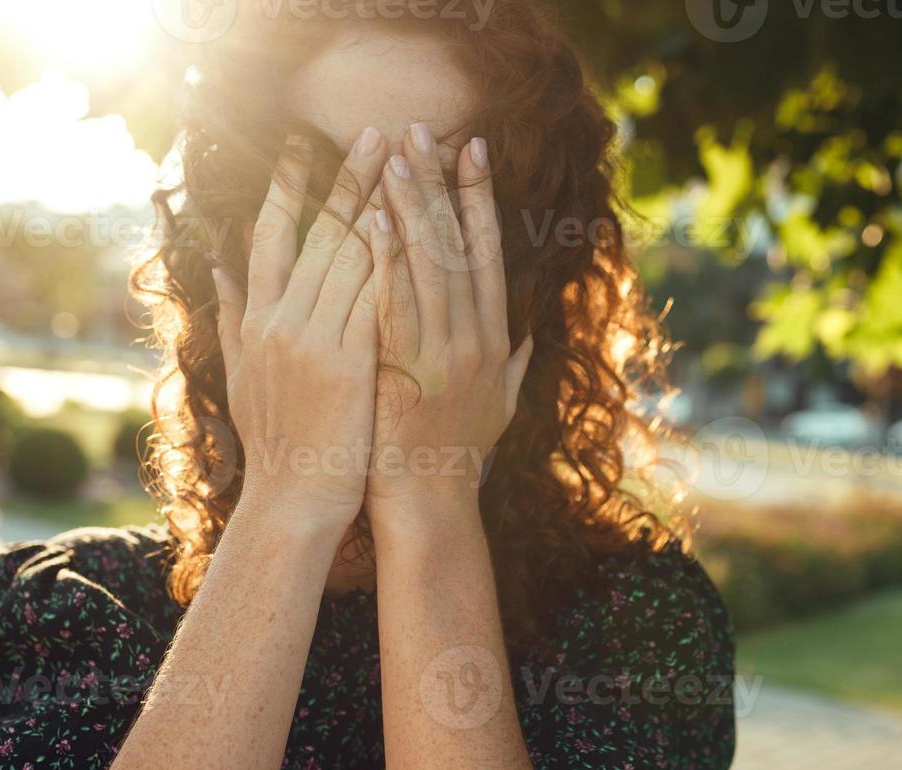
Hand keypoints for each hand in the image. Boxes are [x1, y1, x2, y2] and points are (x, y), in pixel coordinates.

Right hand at [213, 129, 389, 531]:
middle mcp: (281, 322)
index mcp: (258, 320)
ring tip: (406, 164)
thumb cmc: (275, 441)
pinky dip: (392, 261)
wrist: (293, 501)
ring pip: (351, 258)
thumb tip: (217, 262)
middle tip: (377, 131)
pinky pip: (374, 300)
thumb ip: (232, 314)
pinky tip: (414, 227)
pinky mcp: (348, 366)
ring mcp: (313, 342)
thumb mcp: (241, 372)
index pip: (270, 235)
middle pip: (317, 234)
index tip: (302, 144)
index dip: (287, 186)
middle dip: (349, 179)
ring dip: (381, 207)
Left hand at [366, 125, 533, 525]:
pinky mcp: (407, 370)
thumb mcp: (500, 410)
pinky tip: (371, 220)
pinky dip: (383, 259)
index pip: (488, 255)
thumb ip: (516, 367)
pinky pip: (393, 302)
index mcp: (496, 343)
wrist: (431, 505)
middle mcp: (475, 340)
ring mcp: (443, 354)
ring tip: (391, 157)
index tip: (472, 152)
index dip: (480, 200)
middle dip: (442, 186)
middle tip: (425, 132)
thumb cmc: (459, 458)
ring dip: (410, 207)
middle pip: (459, 247)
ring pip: (427, 266)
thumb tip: (530, 336)